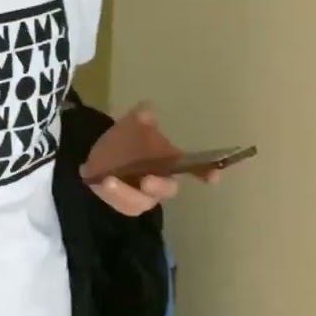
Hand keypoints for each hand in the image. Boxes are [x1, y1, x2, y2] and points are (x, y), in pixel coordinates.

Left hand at [80, 102, 221, 216]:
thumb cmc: (127, 140)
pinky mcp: (126, 204)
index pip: (195, 169)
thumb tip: (146, 109)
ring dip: (126, 193)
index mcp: (171, 162)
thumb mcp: (133, 124)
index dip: (206, 173)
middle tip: (147, 180)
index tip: (213, 175)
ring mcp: (144, 196)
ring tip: (109, 181)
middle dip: (159, 186)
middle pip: (167, 189)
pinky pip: (122, 205)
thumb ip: (141, 118)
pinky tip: (103, 183)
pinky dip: (113, 196)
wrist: (102, 154)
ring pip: (142, 202)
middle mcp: (161, 182)